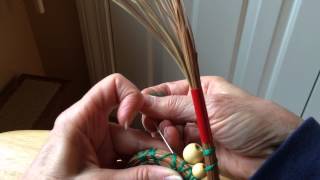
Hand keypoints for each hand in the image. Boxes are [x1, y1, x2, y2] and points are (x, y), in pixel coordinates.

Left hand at [23, 74, 181, 179]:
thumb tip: (173, 175)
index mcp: (81, 120)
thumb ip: (136, 177)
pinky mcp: (104, 162)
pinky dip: (142, 171)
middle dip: (154, 148)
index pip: (112, 87)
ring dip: (151, 163)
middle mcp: (93, 129)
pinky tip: (154, 178)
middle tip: (174, 166)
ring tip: (169, 175)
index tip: (136, 123)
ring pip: (135, 148)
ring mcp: (100, 147)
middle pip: (132, 128)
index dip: (131, 97)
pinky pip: (129, 161)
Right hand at [141, 76, 301, 178]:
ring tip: (175, 139)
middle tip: (160, 127)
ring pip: (169, 131)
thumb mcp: (211, 106)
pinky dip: (176, 149)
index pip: (166, 90)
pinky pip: (179, 148)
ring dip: (168, 135)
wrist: (274, 151)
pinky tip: (182, 149)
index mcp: (200, 90)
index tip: (137, 108)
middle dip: (159, 120)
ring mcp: (198, 129)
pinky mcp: (200, 149)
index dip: (150, 98)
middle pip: (164, 112)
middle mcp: (196, 108)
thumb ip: (175, 105)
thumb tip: (144, 100)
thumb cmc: (250, 120)